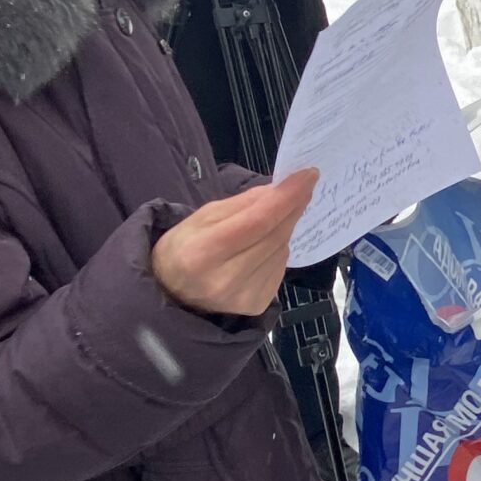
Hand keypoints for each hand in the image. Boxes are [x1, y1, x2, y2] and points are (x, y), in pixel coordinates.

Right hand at [151, 171, 317, 316]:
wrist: (172, 293)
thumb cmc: (183, 247)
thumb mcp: (202, 216)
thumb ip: (242, 204)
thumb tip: (279, 190)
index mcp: (203, 253)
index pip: (257, 221)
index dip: (286, 197)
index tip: (308, 175)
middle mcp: (224, 280)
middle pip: (274, 236)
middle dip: (293, 207)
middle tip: (304, 185)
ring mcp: (243, 296)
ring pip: (280, 251)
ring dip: (283, 228)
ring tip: (273, 218)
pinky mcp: (256, 304)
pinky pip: (279, 267)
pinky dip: (278, 250)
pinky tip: (264, 245)